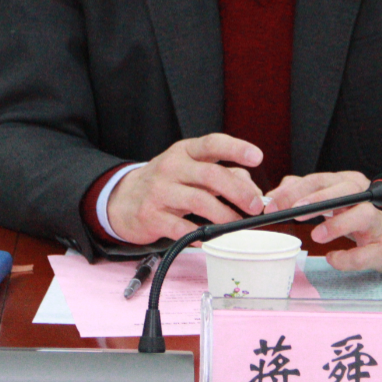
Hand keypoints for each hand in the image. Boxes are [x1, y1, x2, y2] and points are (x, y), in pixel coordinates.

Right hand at [106, 133, 264, 244]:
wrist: (123, 200)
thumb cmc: (166, 183)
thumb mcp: (191, 170)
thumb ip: (223, 175)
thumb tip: (252, 189)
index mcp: (185, 151)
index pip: (213, 143)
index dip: (236, 149)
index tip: (257, 157)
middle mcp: (172, 167)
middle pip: (211, 175)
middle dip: (238, 191)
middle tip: (254, 205)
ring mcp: (160, 191)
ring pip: (199, 201)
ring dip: (224, 215)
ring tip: (238, 225)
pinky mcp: (151, 216)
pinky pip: (181, 228)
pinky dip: (199, 235)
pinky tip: (210, 239)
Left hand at [264, 172, 381, 273]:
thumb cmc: (364, 216)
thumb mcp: (337, 199)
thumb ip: (306, 193)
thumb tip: (275, 194)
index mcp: (349, 182)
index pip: (319, 180)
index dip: (295, 191)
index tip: (272, 204)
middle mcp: (366, 196)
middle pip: (342, 191)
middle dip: (316, 200)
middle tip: (293, 211)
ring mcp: (379, 221)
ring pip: (361, 216)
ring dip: (337, 225)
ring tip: (316, 235)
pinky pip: (367, 253)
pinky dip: (349, 258)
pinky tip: (333, 258)